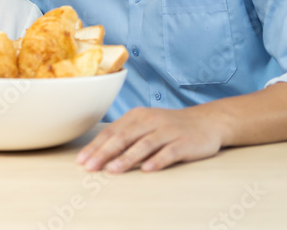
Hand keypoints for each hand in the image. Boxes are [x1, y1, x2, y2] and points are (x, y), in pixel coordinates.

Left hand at [76, 107, 223, 172]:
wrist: (205, 122)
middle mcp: (150, 121)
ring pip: (143, 145)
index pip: (111, 132)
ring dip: (126, 158)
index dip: (95, 147)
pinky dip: (157, 160)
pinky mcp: (184, 142)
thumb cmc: (168, 127)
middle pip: (123, 137)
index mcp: (137, 116)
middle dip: (104, 153)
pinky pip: (169, 152)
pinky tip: (147, 169)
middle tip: (90, 167)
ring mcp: (168, 131)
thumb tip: (98, 152)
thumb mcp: (145, 125)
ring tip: (112, 170)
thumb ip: (125, 136)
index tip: (81, 161)